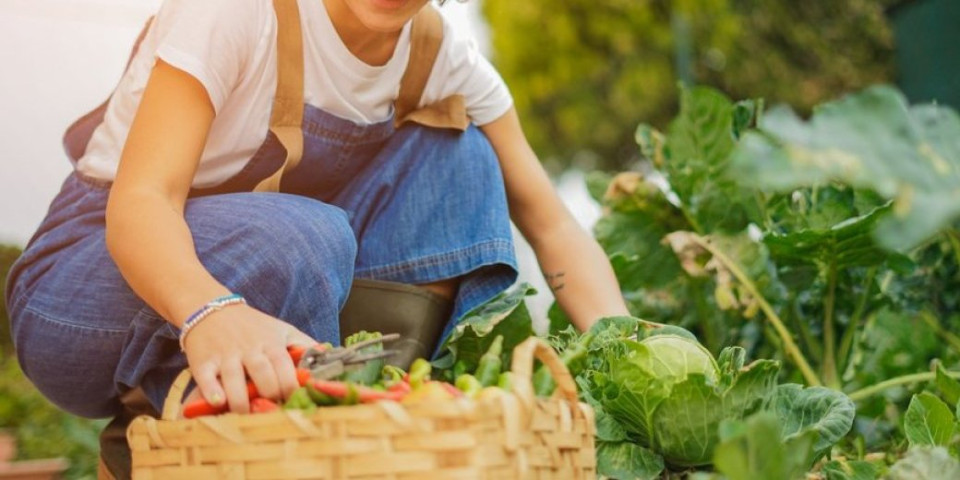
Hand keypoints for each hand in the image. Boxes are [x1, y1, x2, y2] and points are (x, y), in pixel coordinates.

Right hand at [181, 304, 315, 413]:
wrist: (212, 308)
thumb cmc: (253, 325)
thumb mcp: (282, 329)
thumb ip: (304, 344)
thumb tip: (329, 355)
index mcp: (271, 343)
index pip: (285, 367)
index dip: (291, 387)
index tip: (293, 402)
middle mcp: (249, 349)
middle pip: (263, 375)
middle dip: (269, 395)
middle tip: (270, 409)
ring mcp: (226, 355)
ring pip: (235, 380)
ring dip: (241, 401)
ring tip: (246, 413)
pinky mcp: (203, 361)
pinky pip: (206, 378)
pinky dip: (211, 391)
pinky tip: (218, 402)